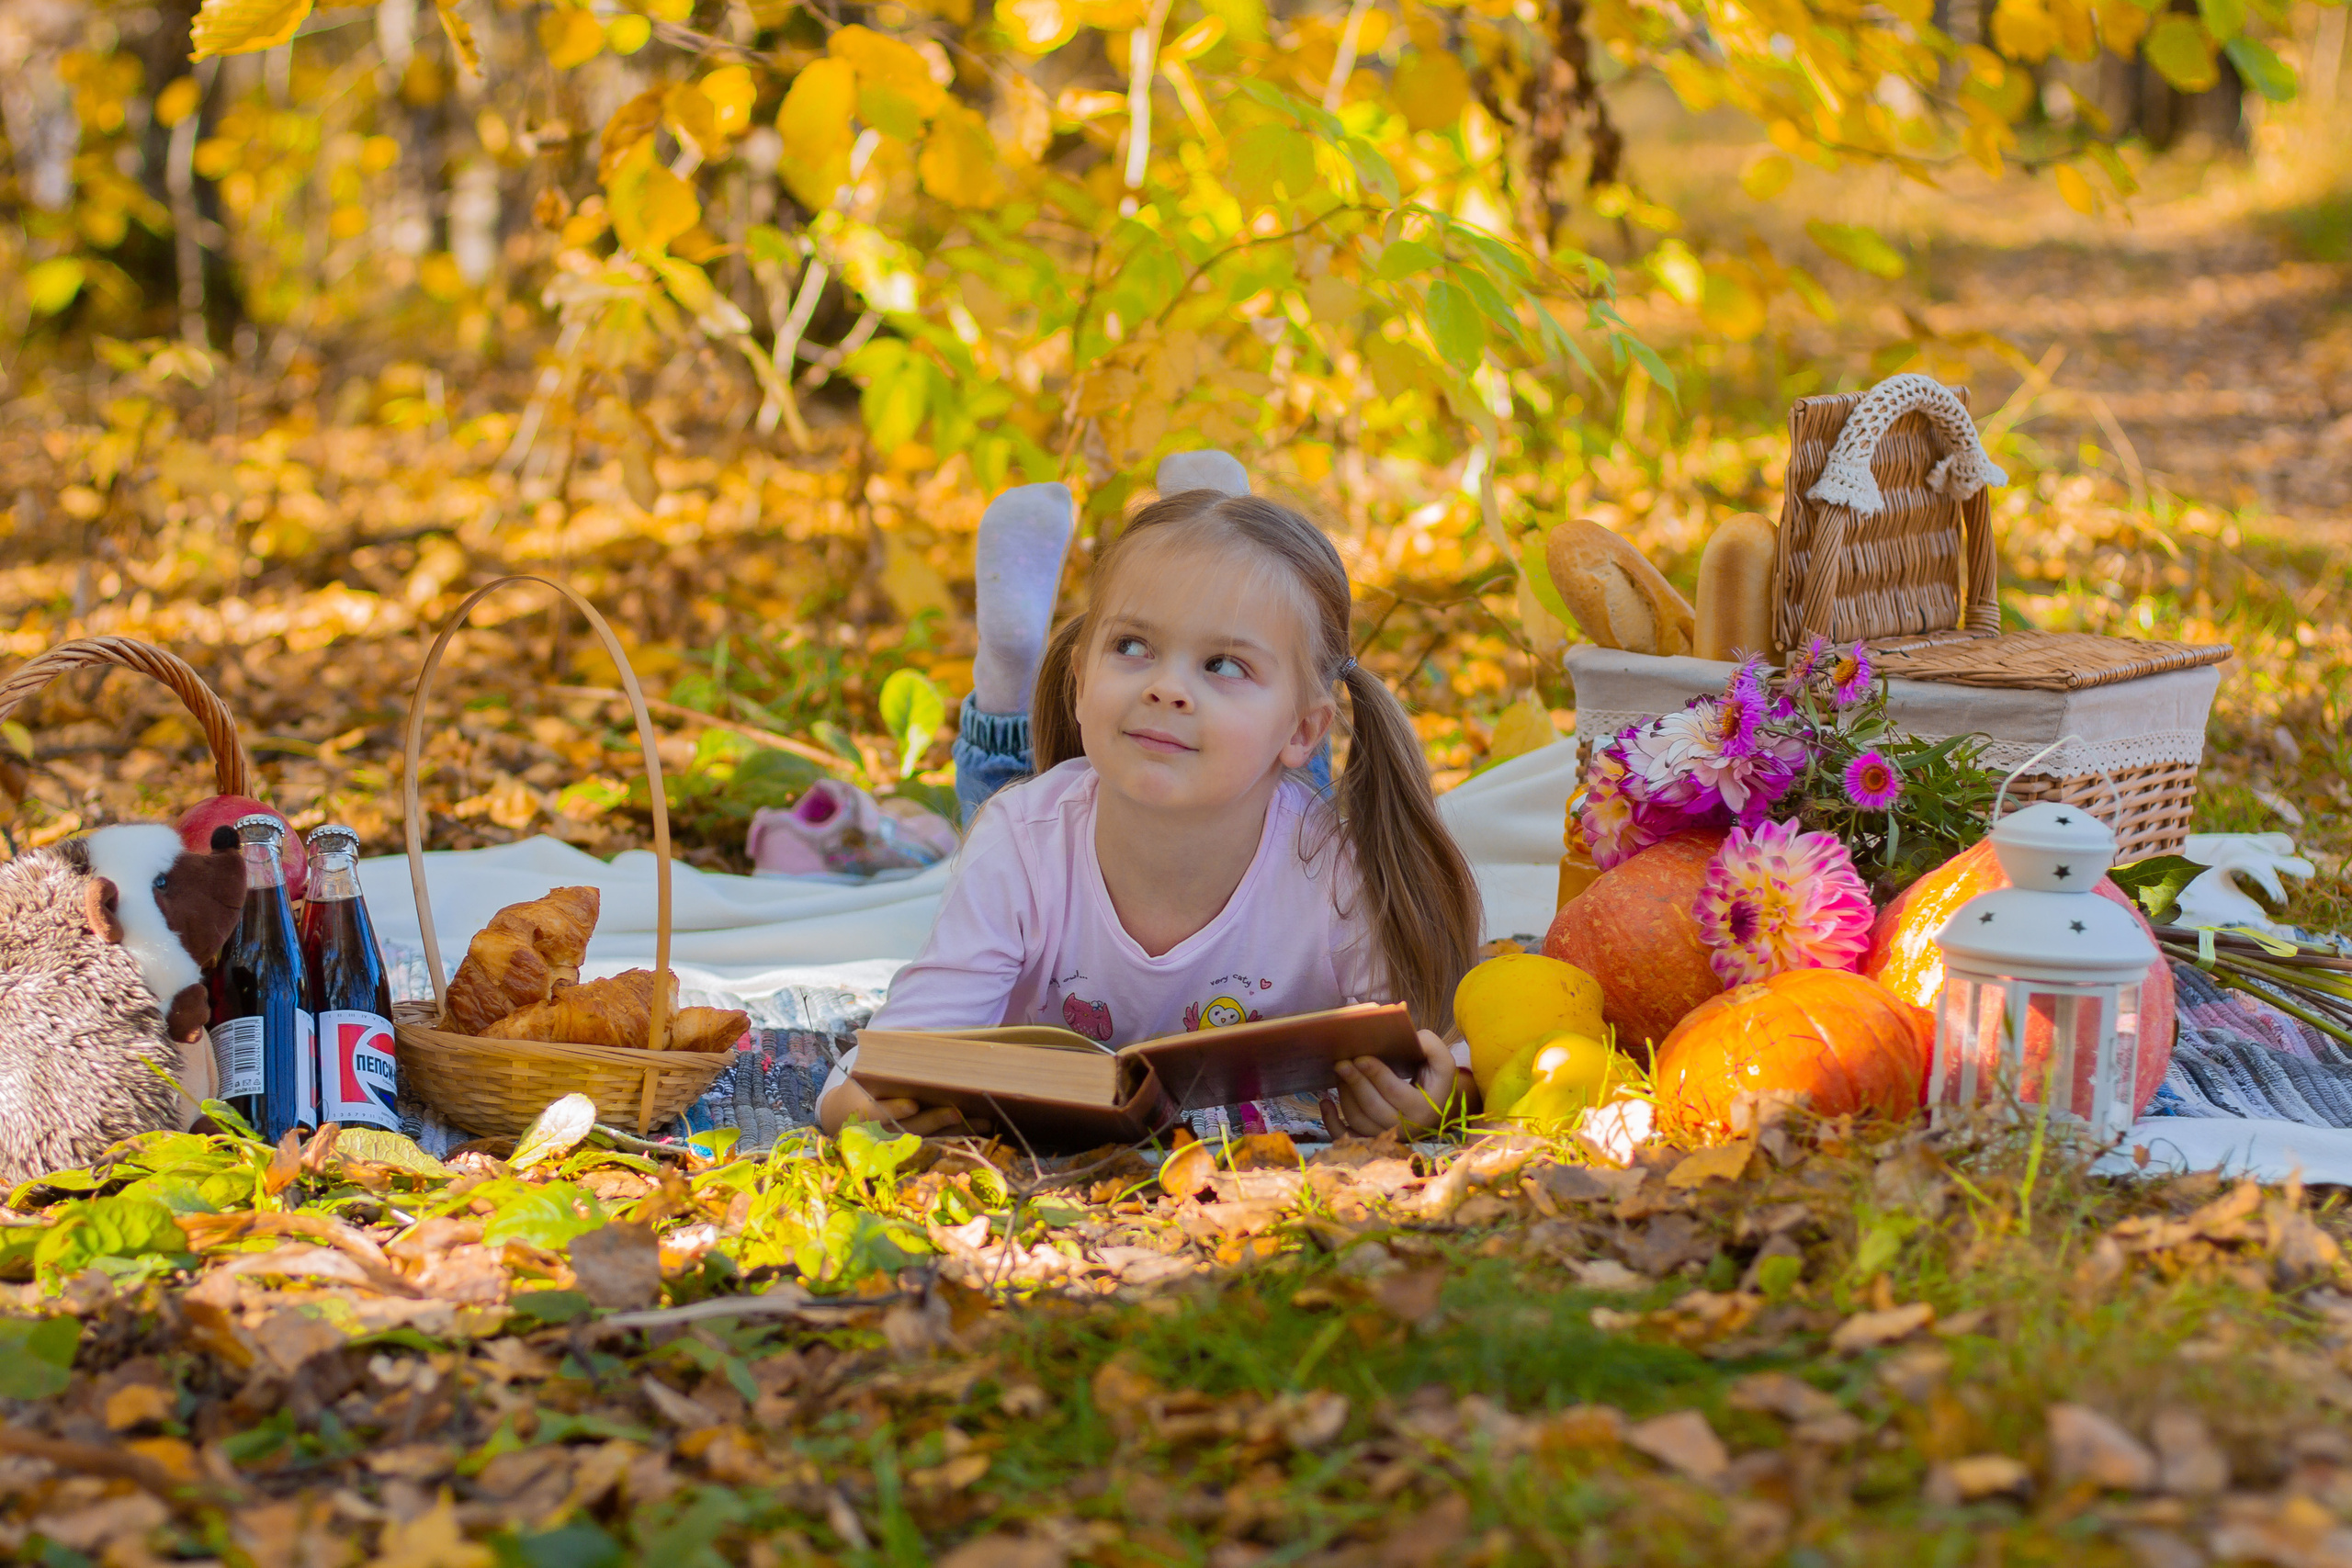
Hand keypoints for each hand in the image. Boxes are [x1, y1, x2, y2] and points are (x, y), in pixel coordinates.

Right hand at [818, 1078, 975, 1138]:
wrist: (845, 1116)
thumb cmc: (861, 1086)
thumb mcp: (865, 1073)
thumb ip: (886, 1063)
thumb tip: (918, 1039)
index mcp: (862, 1111)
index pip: (877, 1113)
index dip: (895, 1109)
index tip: (912, 1104)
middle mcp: (879, 1132)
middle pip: (909, 1128)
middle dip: (934, 1121)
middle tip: (956, 1112)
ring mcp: (898, 1144)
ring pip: (929, 1139)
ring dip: (956, 1132)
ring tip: (983, 1121)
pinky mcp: (915, 1148)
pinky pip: (939, 1143)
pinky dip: (959, 1137)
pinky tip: (983, 1130)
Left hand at [1322, 1029, 1464, 1137]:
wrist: (1436, 1108)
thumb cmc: (1435, 1080)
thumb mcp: (1441, 1061)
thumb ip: (1430, 1047)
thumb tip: (1410, 1037)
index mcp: (1423, 1108)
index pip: (1394, 1091)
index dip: (1375, 1074)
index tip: (1360, 1058)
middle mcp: (1405, 1128)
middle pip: (1373, 1107)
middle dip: (1355, 1083)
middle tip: (1341, 1063)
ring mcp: (1386, 1136)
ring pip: (1358, 1120)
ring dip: (1344, 1095)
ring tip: (1339, 1072)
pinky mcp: (1372, 1140)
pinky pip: (1347, 1137)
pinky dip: (1331, 1123)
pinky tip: (1325, 1102)